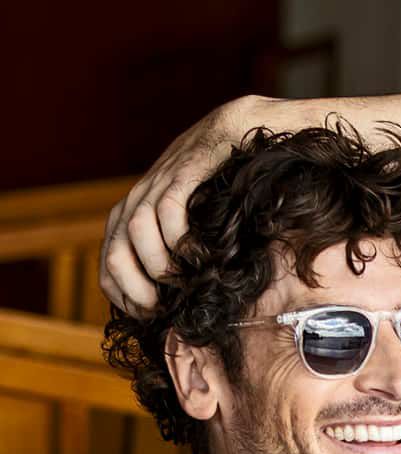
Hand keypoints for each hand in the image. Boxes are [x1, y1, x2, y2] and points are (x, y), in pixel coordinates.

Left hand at [99, 95, 283, 314]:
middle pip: (114, 253)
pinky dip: (179, 238)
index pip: (107, 267)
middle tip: (166, 309)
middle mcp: (135, 200)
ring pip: (136, 231)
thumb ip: (174, 257)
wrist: (236, 134)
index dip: (126, 299)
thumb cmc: (218, 191)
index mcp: (129, 216)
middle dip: (138, 289)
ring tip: (184, 284)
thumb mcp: (188, 228)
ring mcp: (156, 183)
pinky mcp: (182, 170)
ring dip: (159, 265)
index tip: (155, 317)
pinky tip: (200, 254)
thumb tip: (177, 306)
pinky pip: (167, 209)